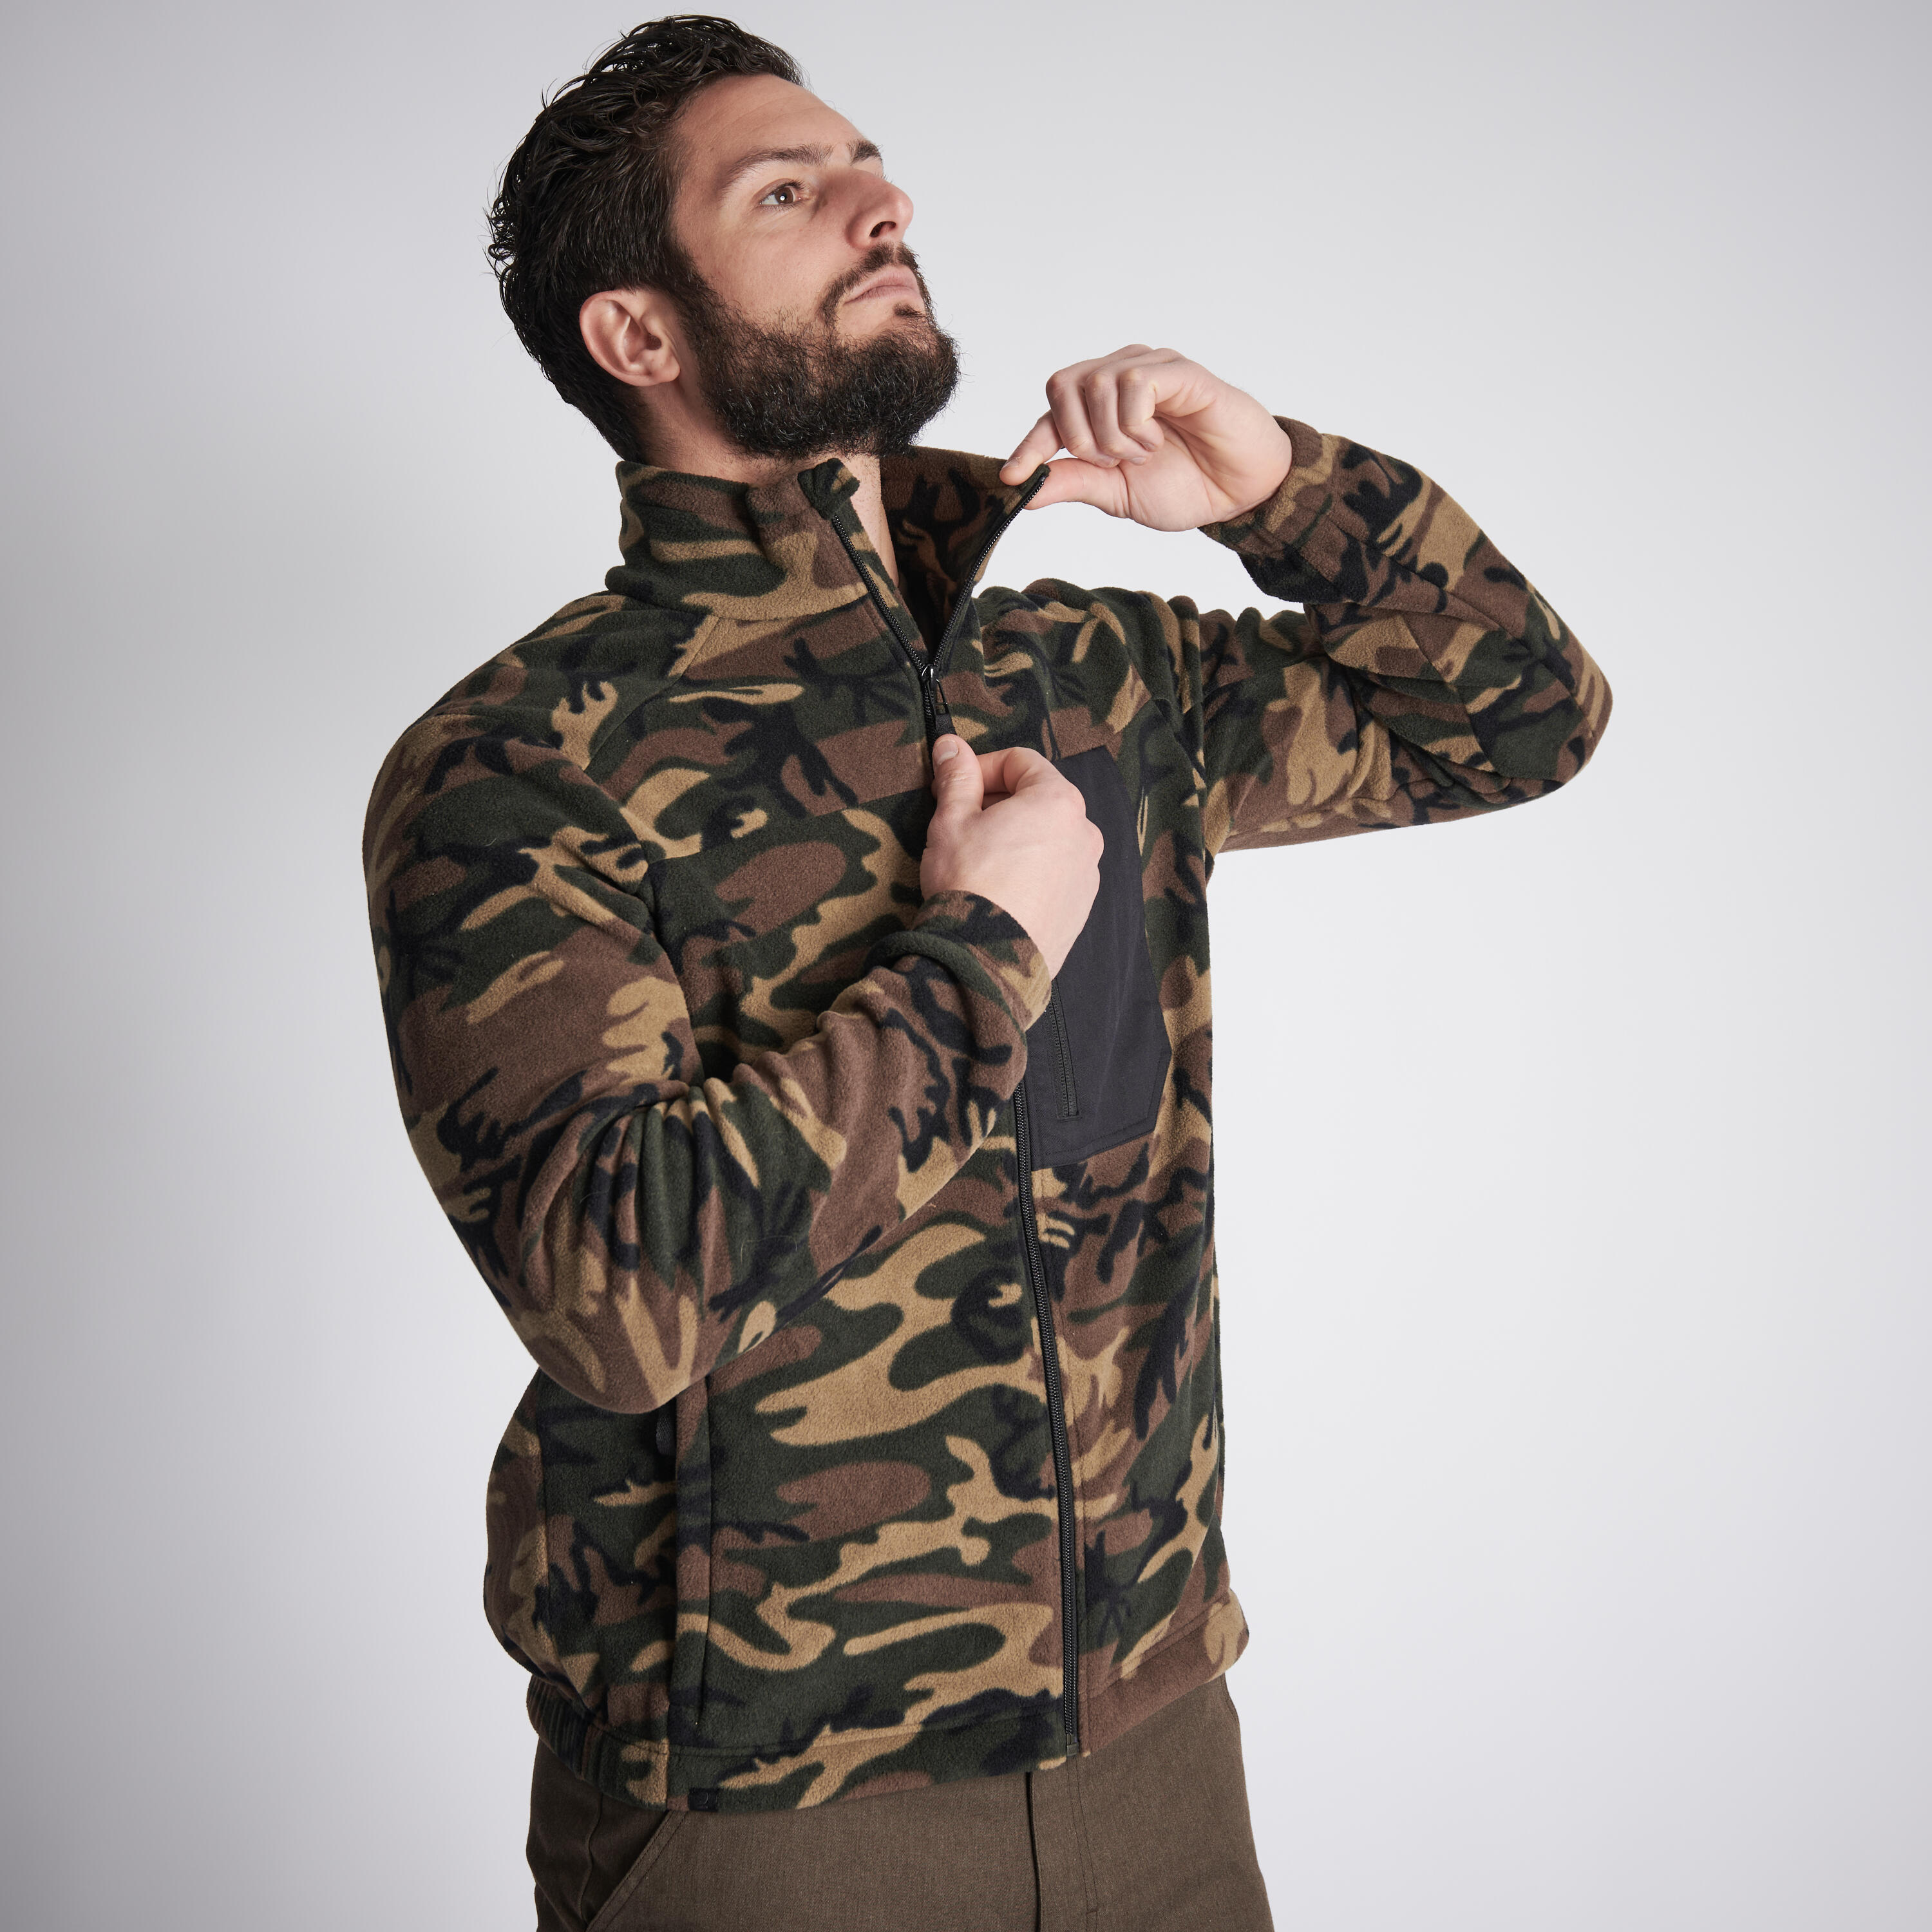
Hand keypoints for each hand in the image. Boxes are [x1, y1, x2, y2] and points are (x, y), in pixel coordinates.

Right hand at [921, 738, 1101, 976]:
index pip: (1021, 761)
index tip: (956, 785)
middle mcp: (1084, 832)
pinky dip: (1033, 869)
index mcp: (1058, 801)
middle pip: (1039, 798)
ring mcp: (1088, 871)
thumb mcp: (951, 821)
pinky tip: (1002, 888)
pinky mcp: (1082, 906)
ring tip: (981, 859)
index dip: (982, 767)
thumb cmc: (969, 883)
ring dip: (1018, 836)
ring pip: (1049, 836)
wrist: (987, 960)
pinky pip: (1057, 872)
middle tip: (963, 822)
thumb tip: (950, 746)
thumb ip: (956, 778)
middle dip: (1000, 802)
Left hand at [997, 345, 1293, 530]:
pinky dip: (1136, 421)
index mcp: (1100, 408)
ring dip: (1113, 435)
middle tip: (1112, 463)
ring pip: (1095, 384)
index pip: (1049, 415)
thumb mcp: (1116, 493)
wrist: (1242, 491)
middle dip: (1077, 437)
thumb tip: (1024, 488)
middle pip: (1062, 386)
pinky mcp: (1179, 370)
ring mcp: (1149, 368)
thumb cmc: (1187, 484)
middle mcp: (1120, 378)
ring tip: (1145, 453)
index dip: (1029, 445)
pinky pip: (1134, 382)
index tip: (1012, 476)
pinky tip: (1159, 438)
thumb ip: (1073, 482)